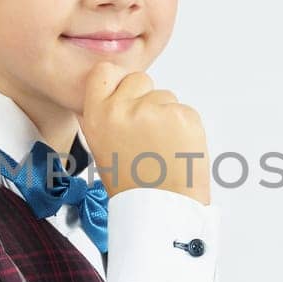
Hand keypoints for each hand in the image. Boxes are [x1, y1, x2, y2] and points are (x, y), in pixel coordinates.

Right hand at [80, 61, 210, 205]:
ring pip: (165, 96)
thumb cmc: (132, 184)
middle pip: (140, 79)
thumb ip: (106, 116)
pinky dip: (185, 128)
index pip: (105, 72)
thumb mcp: (102, 147)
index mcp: (97, 116)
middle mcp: (123, 109)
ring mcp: (154, 110)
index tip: (125, 97)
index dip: (118, 83)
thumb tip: (113, 93)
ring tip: (162, 148)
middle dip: (146, 99)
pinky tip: (177, 150)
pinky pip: (185, 111)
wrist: (160, 209)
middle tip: (148, 133)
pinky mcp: (183, 116)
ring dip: (167, 116)